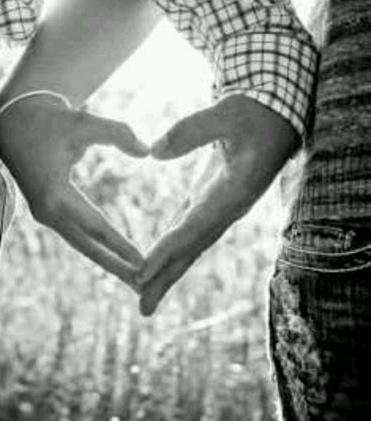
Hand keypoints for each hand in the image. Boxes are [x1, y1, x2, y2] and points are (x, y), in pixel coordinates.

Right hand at [0, 95, 148, 289]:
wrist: (13, 121)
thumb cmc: (50, 120)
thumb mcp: (85, 121)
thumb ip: (118, 133)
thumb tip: (148, 151)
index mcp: (54, 193)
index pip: (95, 226)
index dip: (120, 245)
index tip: (143, 263)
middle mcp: (47, 211)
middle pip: (88, 246)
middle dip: (117, 267)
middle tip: (145, 287)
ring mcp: (45, 214)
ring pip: (81, 245)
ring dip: (107, 262)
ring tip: (135, 281)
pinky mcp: (47, 212)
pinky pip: (75, 236)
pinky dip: (96, 249)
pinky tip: (114, 261)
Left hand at [138, 95, 298, 315]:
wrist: (277, 116)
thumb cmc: (255, 113)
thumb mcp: (227, 113)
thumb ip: (192, 130)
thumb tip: (153, 152)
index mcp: (233, 192)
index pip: (194, 227)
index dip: (167, 251)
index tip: (142, 274)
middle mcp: (227, 207)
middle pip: (192, 247)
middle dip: (166, 277)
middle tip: (142, 307)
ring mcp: (220, 205)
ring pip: (190, 242)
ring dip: (168, 269)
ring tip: (144, 295)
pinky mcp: (211, 197)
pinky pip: (188, 227)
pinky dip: (172, 246)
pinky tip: (157, 260)